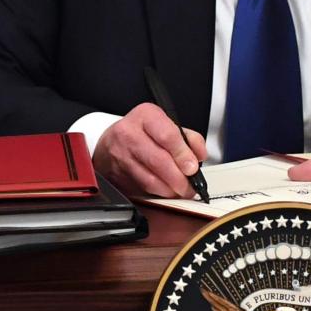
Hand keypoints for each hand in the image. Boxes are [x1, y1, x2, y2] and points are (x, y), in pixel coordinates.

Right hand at [93, 105, 207, 200]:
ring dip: (170, 190)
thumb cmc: (142, 132)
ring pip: (150, 180)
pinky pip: (142, 189)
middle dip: (179, 178)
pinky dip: (158, 194)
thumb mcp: (165, 124)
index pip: (167, 136)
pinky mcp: (117, 175)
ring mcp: (120, 156)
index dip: (183, 154)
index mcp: (145, 116)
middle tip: (190, 186)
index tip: (193, 167)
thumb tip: (200, 155)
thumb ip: (188, 137)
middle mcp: (129, 134)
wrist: (111, 141)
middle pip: (158, 161)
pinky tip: (166, 191)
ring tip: (181, 191)